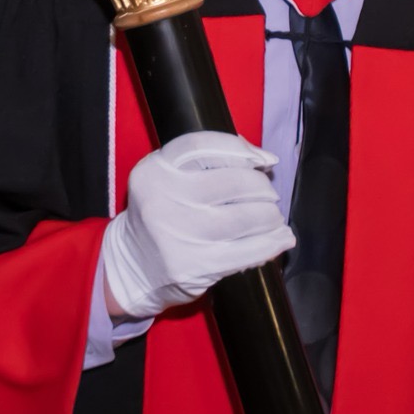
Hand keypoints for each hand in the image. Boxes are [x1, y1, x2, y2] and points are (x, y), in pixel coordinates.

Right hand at [101, 131, 296, 320]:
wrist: (133, 267)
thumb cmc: (161, 216)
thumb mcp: (166, 179)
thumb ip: (205, 162)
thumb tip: (260, 157)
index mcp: (155, 171)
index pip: (202, 146)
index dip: (240, 150)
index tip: (264, 161)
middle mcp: (163, 199)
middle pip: (234, 181)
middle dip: (262, 188)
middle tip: (268, 196)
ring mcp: (179, 234)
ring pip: (246, 217)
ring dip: (271, 217)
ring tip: (273, 219)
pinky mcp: (195, 266)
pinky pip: (247, 252)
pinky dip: (272, 243)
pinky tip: (280, 239)